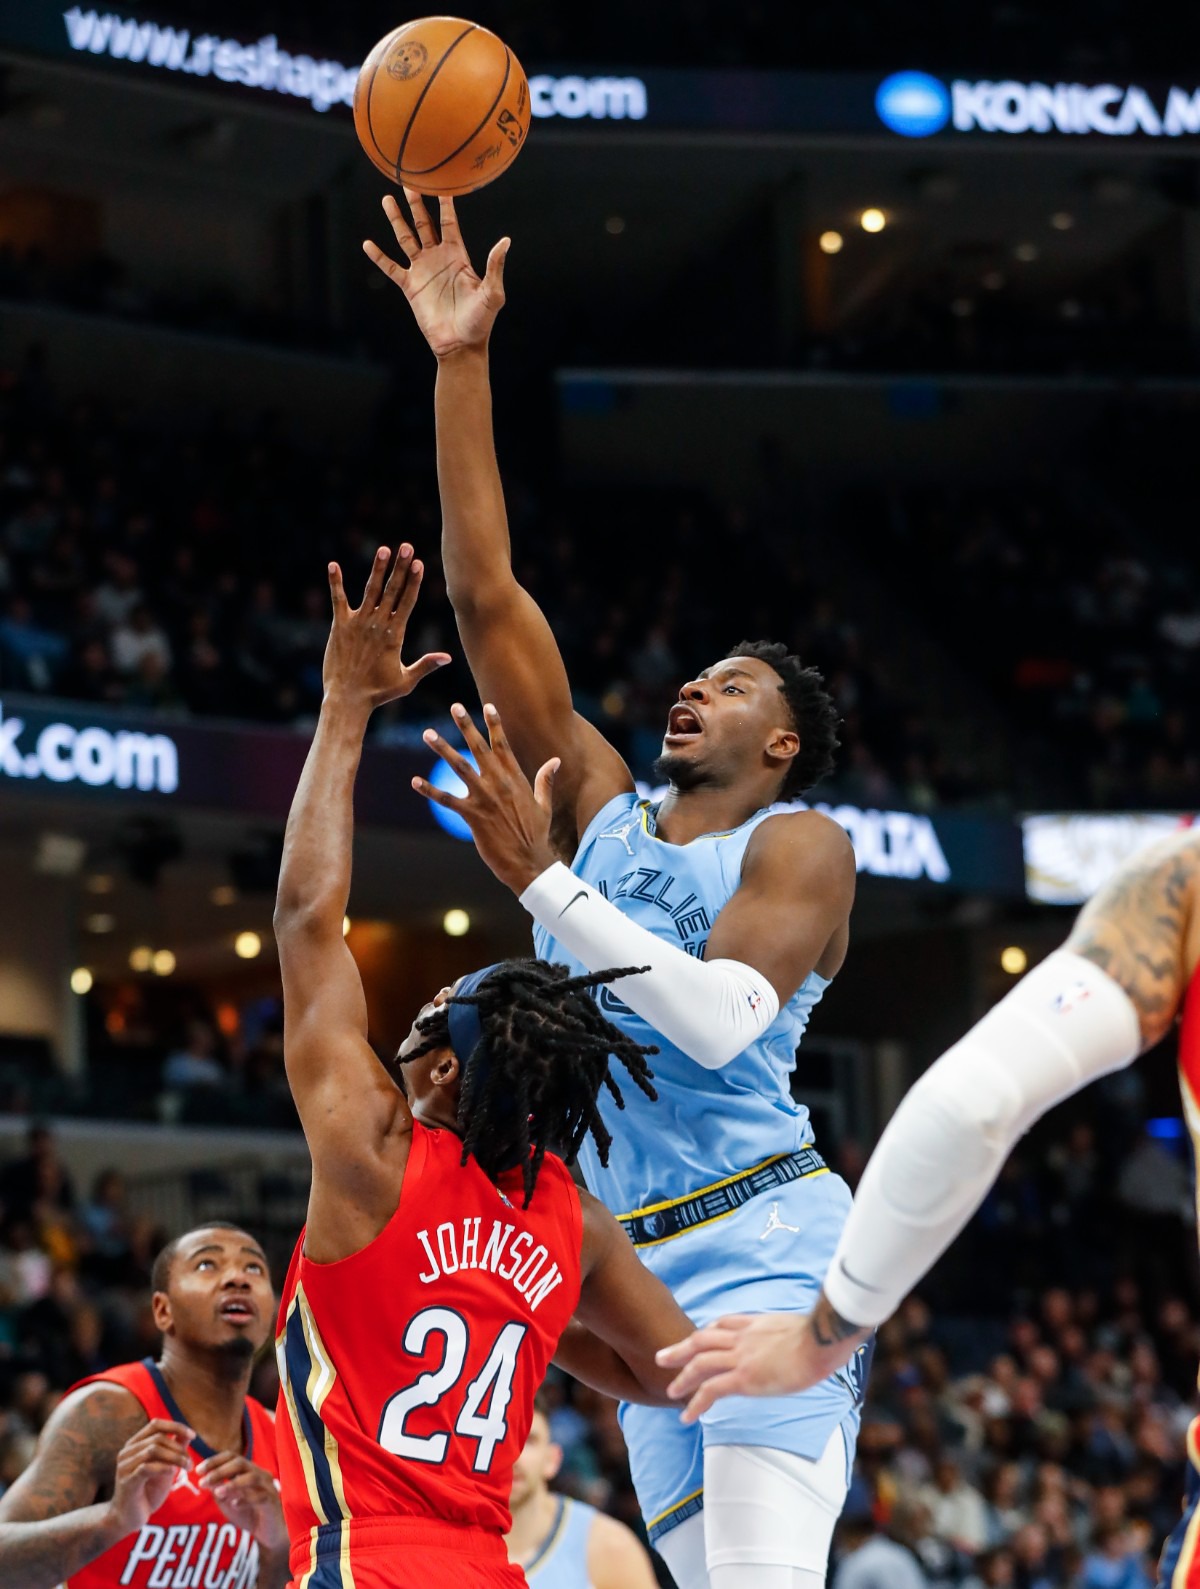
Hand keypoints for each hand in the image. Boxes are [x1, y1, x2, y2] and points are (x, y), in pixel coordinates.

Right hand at [107, 1418, 192, 1533]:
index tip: (193, 1436)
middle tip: (190, 1462)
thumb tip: (188, 1433)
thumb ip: (174, 1450)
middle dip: (179, 1448)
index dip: (176, 1426)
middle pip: (157, 1438)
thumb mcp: (164, 1468)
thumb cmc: (147, 1492)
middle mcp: (127, 1452)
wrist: (128, 1518)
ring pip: (153, 1450)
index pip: (156, 1424)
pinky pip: (146, 1467)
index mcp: (134, 1444)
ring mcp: (124, 1466)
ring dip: (175, 1457)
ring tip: (187, 1468)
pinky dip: (164, 1467)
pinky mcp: (126, 1481)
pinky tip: (173, 1473)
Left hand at [197, 1451, 287, 1549]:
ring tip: (217, 1493)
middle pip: (241, 1463)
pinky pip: (260, 1496)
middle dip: (220, 1471)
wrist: (268, 1533)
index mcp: (248, 1471)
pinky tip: (234, 1505)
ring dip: (232, 1484)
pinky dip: (246, 1499)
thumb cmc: (248, 1514)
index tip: (198, 1470)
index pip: (232, 1457)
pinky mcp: (272, 1502)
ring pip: (252, 1477)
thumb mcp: (228, 1502)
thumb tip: (206, 1480)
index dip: (215, 1461)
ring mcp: (268, 1487)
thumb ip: (219, 1490)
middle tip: (203, 1482)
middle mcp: (259, 1474)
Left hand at [323, 545, 449, 712]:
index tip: (420, 563)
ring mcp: (358, 623)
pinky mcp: (339, 626)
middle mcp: (378, 624)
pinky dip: (335, 582)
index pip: (408, 602)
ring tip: (384, 549)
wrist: (348, 699)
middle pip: (393, 590)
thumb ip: (426, 665)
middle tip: (407, 546)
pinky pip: (338, 599)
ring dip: (378, 569)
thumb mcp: (406, 680)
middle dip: (401, 567)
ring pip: (371, 590)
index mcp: (395, 635)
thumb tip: (449, 658)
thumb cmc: (378, 692)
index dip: (414, 581)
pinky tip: (332, 565)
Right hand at [364, 191, 508, 358]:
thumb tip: (505, 241)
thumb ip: (495, 266)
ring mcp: (422, 271)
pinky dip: (379, 257)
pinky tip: (368, 244)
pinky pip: (392, 268)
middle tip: (408, 181)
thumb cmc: (480, 321)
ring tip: (387, 200)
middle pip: (424, 224)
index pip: (449, 223)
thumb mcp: (492, 293)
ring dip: (396, 220)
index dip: (445, 204)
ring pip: (406, 239)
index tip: (441, 183)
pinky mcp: (410, 287)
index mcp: (457, 256)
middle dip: (416, 204)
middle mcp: (438, 258)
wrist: (460, 345)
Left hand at [413, 702, 558, 893]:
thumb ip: (545, 780)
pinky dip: (430, 791)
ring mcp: (485, 799)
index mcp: (516, 779)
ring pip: (460, 767)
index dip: (495, 725)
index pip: (503, 746)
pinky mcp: (473, 816)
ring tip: (428, 733)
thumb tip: (555, 761)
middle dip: (466, 726)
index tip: (487, 706)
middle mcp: (499, 784)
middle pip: (479, 748)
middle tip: (454, 707)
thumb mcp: (544, 804)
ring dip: (443, 749)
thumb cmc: (537, 835)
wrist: (529, 862)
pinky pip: (447, 800)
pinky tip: (415, 781)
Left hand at [655, 1303, 868, 1422]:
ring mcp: (741, 1357)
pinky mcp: (744, 1378)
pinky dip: (696, 1403)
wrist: (820, 1340)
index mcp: (755, 1324)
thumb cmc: (820, 1336)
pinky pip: (712, 1390)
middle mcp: (743, 1338)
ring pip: (700, 1364)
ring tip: (671, 1391)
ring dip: (682, 1377)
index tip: (698, 1340)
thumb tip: (798, 1341)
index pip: (722, 1325)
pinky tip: (687, 1416)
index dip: (707, 1333)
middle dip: (680, 1349)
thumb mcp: (798, 1327)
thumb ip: (788, 1333)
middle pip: (702, 1340)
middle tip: (663, 1357)